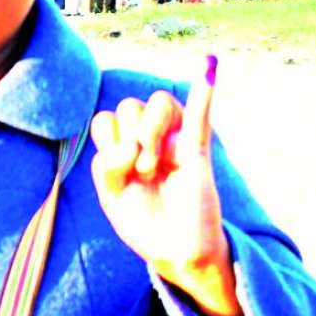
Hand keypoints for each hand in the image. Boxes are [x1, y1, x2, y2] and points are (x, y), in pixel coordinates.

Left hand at [90, 56, 243, 315]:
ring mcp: (173, 139)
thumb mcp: (112, 197)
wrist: (176, 250)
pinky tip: (210, 65)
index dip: (107, 141)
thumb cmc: (143, 222)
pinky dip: (204, 88)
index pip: (105, 119)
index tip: (117, 172)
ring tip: (153, 166)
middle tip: (140, 173)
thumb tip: (130, 145)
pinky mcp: (197, 148)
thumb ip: (108, 167)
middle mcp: (146, 137)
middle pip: (128, 106)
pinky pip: (201, 113)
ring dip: (150, 133)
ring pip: (158, 102)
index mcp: (122, 146)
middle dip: (128, 140)